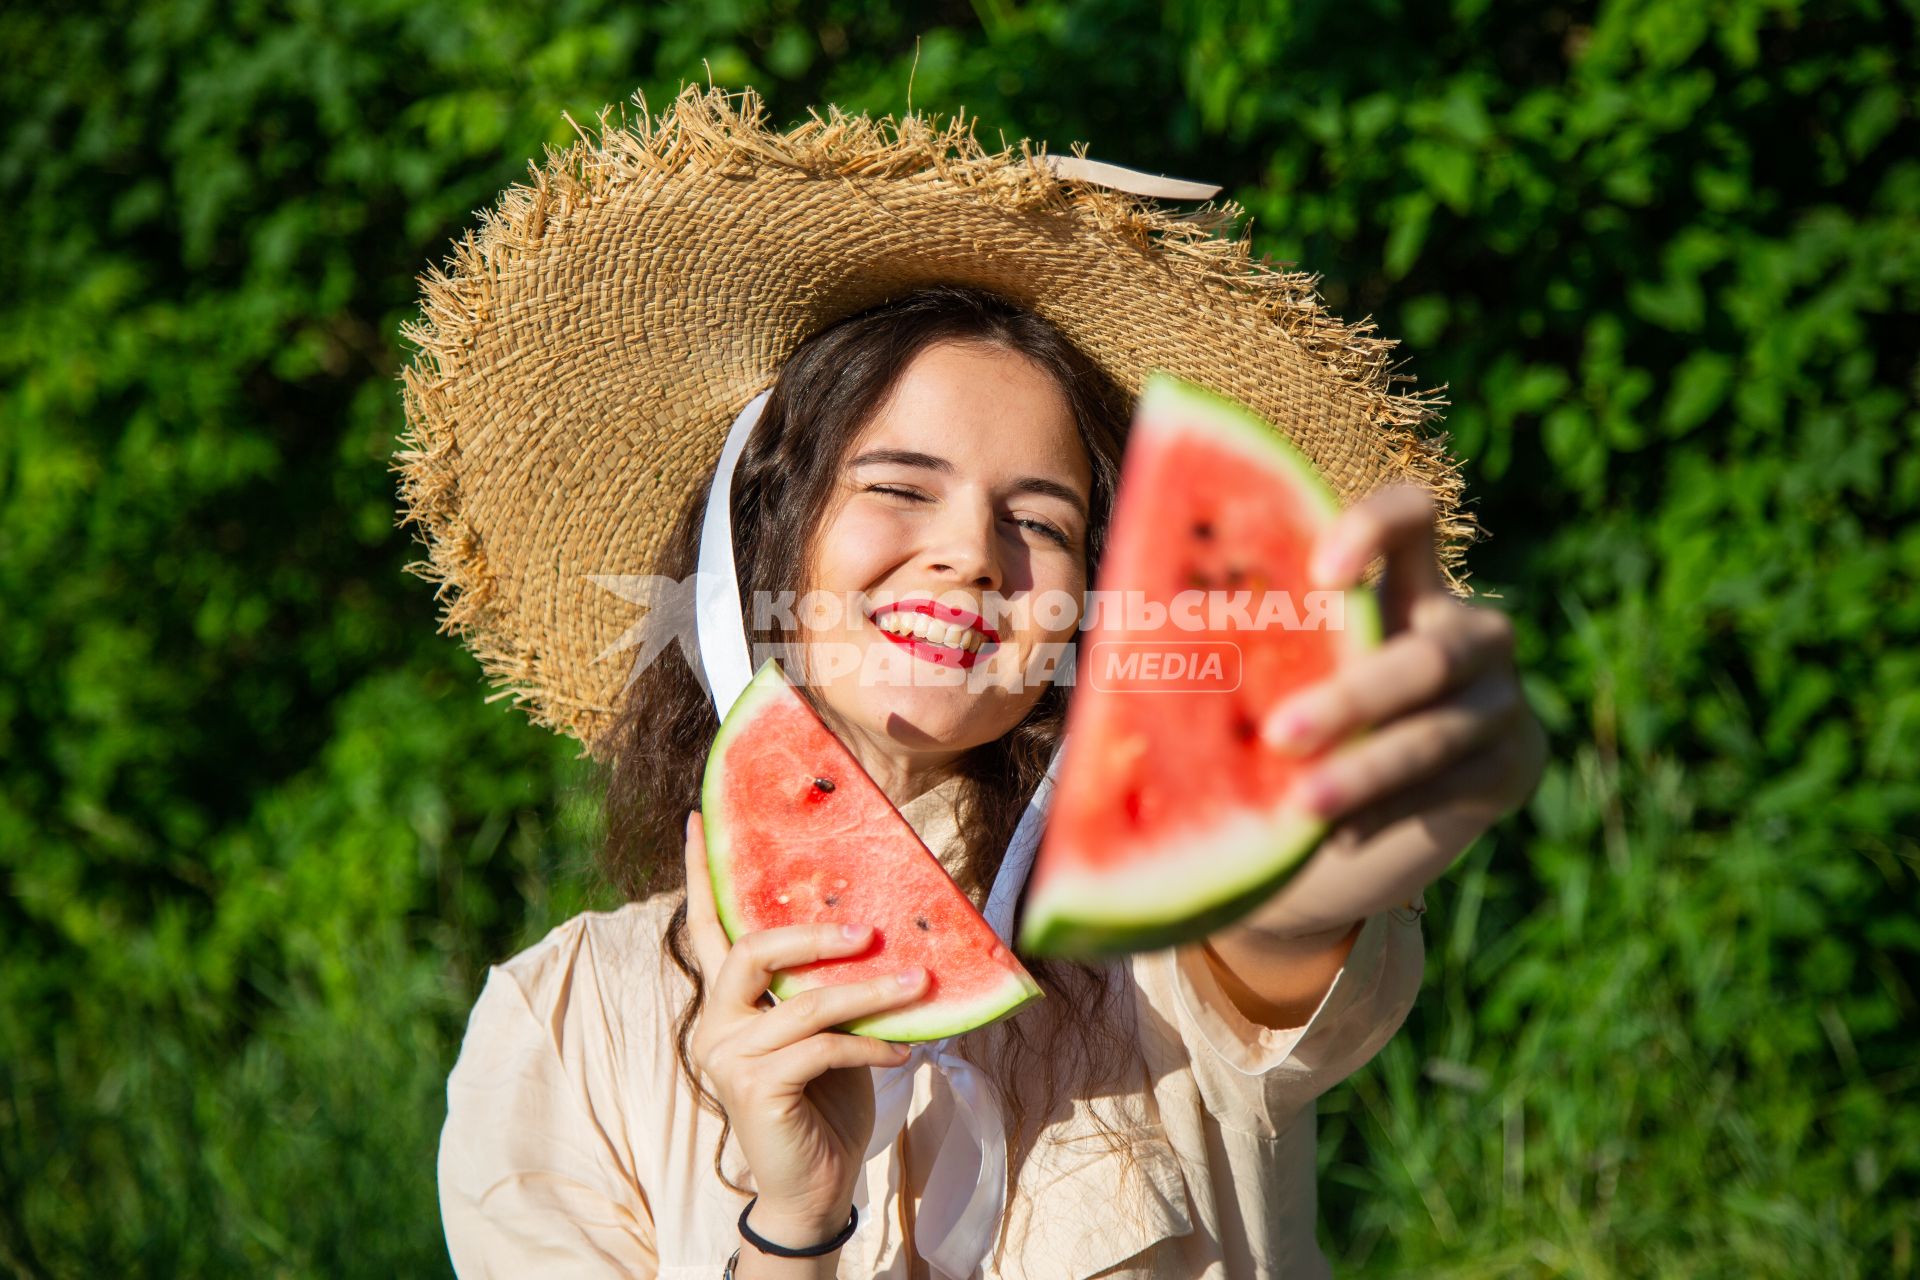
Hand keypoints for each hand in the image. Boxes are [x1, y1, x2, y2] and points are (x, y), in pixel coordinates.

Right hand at [681, 812, 922, 1243]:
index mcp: (726, 1000)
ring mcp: (727, 1056)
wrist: (814, 1184)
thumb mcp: (825, 1031)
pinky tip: (902, 1050)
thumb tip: (875, 930)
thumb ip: (825, 985)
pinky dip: (869, 1043)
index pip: (706, 927)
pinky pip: (822, 1047)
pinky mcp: (754, 1088)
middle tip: (870, 930)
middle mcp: (715, 1022)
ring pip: (801, 1001)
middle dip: (812, 934)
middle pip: (749, 950)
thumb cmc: (824, 1099)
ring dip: (867, 992)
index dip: (699, 872)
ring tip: (916, 983)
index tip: (699, 816)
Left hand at [1245, 484, 1546, 936]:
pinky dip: (1390, 810)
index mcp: (1406, 585)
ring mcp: (1500, 697)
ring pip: (1438, 729)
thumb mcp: (1268, 680)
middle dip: (1352, 697)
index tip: (1320, 573)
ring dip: (1365, 768)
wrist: (1356, 825)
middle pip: (1428, 652)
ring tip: (1300, 806)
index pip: (1415, 517)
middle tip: (1276, 734)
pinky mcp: (1514, 764)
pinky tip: (1339, 836)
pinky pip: (1453, 785)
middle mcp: (1467, 630)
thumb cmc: (1291, 727)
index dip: (1377, 529)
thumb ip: (1230, 648)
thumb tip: (1114, 631)